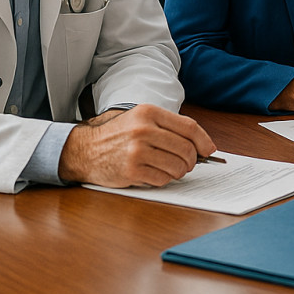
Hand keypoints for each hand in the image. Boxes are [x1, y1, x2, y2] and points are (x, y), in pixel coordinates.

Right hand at [58, 104, 215, 187]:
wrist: (84, 150)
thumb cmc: (117, 135)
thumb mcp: (141, 119)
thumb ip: (168, 127)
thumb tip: (201, 144)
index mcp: (149, 113)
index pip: (189, 127)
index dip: (204, 140)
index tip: (209, 150)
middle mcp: (144, 130)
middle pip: (186, 149)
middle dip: (192, 160)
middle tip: (188, 164)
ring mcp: (137, 150)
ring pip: (177, 166)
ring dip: (178, 172)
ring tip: (170, 169)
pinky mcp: (131, 170)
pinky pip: (162, 179)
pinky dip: (164, 180)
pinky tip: (155, 174)